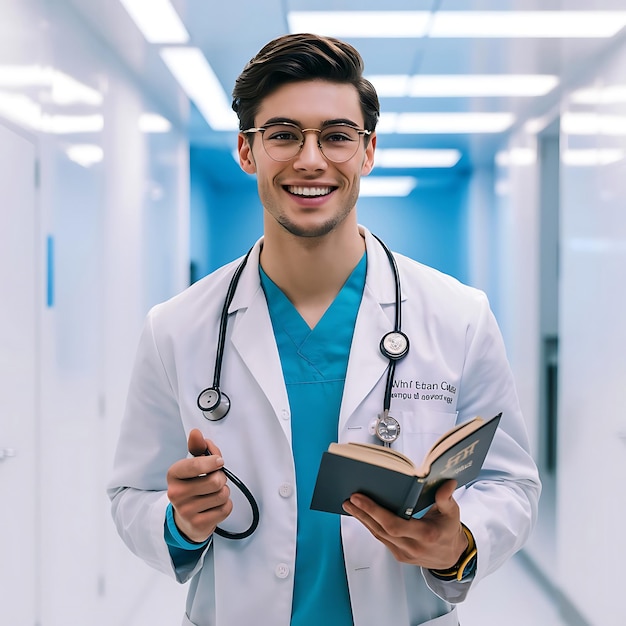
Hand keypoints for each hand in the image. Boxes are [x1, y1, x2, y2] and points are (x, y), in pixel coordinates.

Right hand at [166, 429, 232, 542]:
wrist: (184, 519)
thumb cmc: (192, 486)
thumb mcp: (192, 465)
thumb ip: (198, 447)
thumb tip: (196, 433)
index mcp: (173, 474)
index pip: (195, 464)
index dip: (213, 461)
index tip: (219, 461)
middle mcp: (176, 493)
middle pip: (215, 480)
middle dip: (221, 478)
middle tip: (215, 481)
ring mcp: (186, 511)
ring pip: (222, 494)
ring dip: (224, 492)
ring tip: (214, 493)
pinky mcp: (198, 525)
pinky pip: (225, 509)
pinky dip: (225, 505)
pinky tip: (214, 506)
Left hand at [342, 480, 467, 569]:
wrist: (452, 557)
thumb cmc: (449, 530)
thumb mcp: (452, 512)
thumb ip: (446, 498)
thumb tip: (447, 483)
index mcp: (426, 535)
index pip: (395, 524)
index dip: (375, 511)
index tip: (360, 498)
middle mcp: (413, 547)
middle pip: (382, 530)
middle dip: (364, 513)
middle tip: (350, 499)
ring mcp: (405, 554)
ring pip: (378, 535)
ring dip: (363, 519)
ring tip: (350, 505)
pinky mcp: (399, 556)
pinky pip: (382, 539)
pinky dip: (370, 526)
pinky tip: (361, 515)